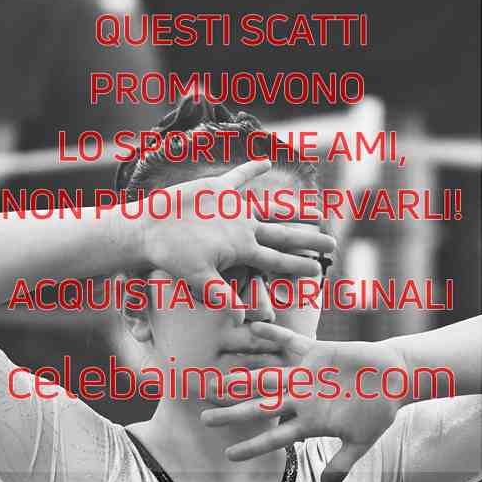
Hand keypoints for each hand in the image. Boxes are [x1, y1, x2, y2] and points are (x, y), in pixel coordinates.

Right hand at [135, 160, 335, 324]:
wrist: (149, 231)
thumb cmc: (172, 256)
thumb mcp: (198, 278)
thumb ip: (220, 296)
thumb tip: (240, 319)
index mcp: (242, 250)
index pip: (277, 259)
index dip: (298, 265)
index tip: (319, 271)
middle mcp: (242, 231)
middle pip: (283, 236)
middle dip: (309, 240)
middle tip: (332, 245)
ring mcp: (232, 211)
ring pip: (271, 209)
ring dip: (292, 209)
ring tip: (316, 209)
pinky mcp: (217, 191)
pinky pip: (239, 177)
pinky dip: (251, 169)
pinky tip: (266, 162)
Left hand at [201, 321, 406, 481]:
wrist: (394, 379)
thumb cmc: (379, 412)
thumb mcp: (361, 442)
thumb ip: (342, 463)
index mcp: (310, 422)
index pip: (275, 437)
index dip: (253, 446)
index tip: (229, 455)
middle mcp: (301, 398)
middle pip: (260, 407)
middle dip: (233, 412)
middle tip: (205, 418)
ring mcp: (305, 376)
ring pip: (267, 378)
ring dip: (242, 379)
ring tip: (216, 381)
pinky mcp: (316, 353)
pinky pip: (290, 342)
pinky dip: (274, 334)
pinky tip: (253, 327)